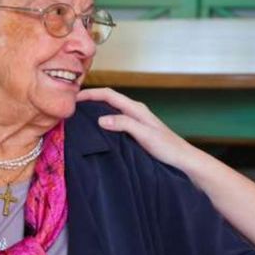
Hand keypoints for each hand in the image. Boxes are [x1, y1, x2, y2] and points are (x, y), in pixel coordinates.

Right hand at [76, 88, 194, 169]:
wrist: (184, 160)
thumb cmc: (168, 148)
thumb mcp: (145, 135)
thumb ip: (124, 124)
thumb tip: (100, 119)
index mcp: (136, 109)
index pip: (109, 94)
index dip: (90, 94)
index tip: (73, 98)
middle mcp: (135, 112)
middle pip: (108, 100)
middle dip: (90, 100)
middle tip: (71, 107)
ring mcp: (136, 122)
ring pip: (111, 111)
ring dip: (96, 111)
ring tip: (79, 118)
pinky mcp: (136, 132)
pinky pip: (116, 122)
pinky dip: (103, 122)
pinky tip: (97, 132)